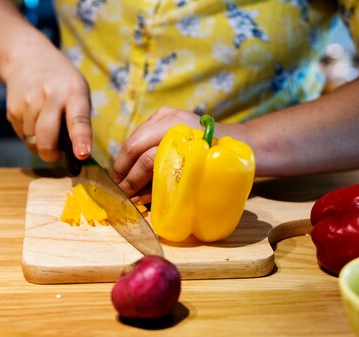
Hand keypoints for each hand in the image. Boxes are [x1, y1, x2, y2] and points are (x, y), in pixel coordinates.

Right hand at [4, 44, 91, 162]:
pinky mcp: (12, 109)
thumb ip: (79, 119)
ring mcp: (28, 102)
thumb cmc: (62, 83)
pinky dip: (28, 134)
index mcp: (73, 93)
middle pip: (46, 136)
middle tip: (53, 156)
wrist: (27, 58)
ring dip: (38, 141)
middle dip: (49, 154)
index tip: (81, 154)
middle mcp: (50, 96)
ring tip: (44, 122)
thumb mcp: (78, 91)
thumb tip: (73, 153)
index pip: (78, 119)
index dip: (80, 139)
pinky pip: (22, 135)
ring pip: (32, 140)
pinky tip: (32, 117)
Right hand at [111, 107, 243, 203]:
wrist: (242, 142)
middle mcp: (171, 121)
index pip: (146, 159)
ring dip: (125, 162)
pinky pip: (140, 134)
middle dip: (122, 170)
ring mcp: (166, 114)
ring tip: (121, 181)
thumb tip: (137, 200)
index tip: (124, 196)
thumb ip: (165, 187)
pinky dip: (134, 152)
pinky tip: (131, 167)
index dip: (131, 180)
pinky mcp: (164, 114)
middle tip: (117, 190)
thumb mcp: (194, 180)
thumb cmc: (222, 166)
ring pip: (134, 139)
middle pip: (134, 146)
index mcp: (181, 137)